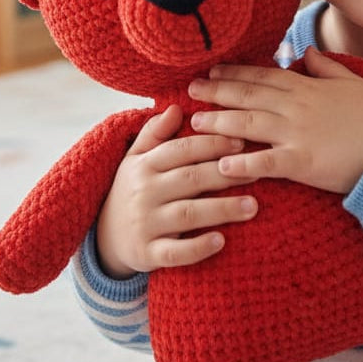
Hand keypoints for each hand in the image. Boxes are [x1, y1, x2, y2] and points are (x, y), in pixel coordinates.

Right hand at [95, 104, 258, 279]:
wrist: (105, 239)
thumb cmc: (131, 191)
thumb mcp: (134, 159)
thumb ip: (154, 133)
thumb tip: (176, 107)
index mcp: (143, 166)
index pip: (181, 150)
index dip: (212, 144)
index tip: (242, 142)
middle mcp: (143, 193)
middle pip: (190, 179)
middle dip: (225, 174)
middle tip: (257, 172)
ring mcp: (145, 225)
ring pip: (187, 214)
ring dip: (222, 209)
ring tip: (253, 206)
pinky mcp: (147, 254)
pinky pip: (175, 252)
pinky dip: (197, 248)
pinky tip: (221, 241)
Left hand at [188, 46, 362, 194]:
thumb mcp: (353, 83)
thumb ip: (327, 66)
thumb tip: (308, 50)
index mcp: (307, 88)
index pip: (263, 77)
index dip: (235, 73)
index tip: (212, 71)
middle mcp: (297, 108)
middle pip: (248, 97)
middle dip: (217, 92)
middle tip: (190, 90)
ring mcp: (297, 135)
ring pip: (249, 125)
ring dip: (219, 122)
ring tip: (196, 122)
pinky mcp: (302, 163)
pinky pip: (266, 162)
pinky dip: (243, 162)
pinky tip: (221, 164)